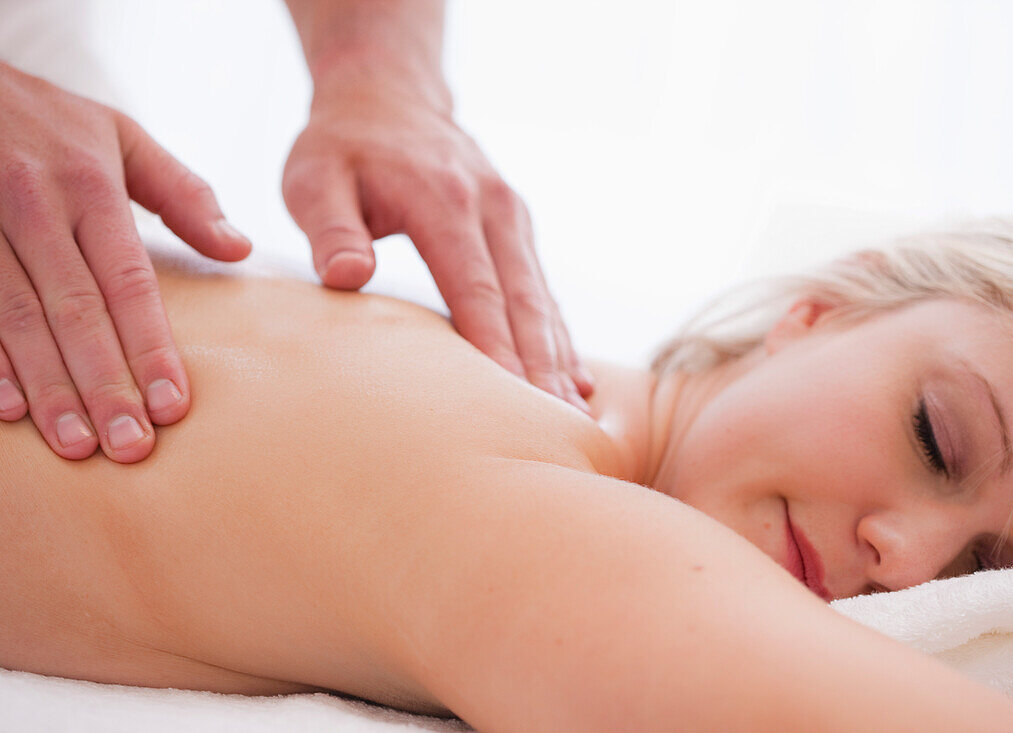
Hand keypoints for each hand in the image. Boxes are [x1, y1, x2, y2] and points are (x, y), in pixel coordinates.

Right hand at [0, 62, 251, 461]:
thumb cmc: (49, 119)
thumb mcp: (122, 136)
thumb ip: (183, 194)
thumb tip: (239, 248)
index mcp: (90, 186)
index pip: (129, 283)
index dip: (151, 347)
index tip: (172, 408)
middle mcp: (34, 206)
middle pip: (74, 311)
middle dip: (103, 384)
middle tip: (128, 448)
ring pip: (15, 317)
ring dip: (46, 387)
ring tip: (76, 445)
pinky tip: (7, 412)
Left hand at [282, 68, 593, 410]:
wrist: (387, 95)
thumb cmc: (342, 145)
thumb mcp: (315, 176)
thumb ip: (330, 228)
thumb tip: (350, 275)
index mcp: (444, 201)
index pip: (477, 289)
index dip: (497, 349)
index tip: (515, 403)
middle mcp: (493, 209)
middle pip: (525, 302)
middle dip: (543, 368)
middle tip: (560, 428)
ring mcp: (513, 217)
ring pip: (543, 299)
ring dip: (559, 358)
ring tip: (575, 415)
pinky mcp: (517, 228)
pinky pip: (543, 289)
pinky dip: (559, 335)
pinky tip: (574, 376)